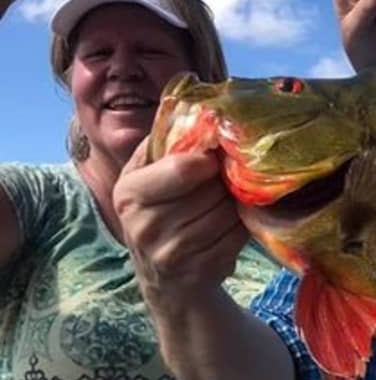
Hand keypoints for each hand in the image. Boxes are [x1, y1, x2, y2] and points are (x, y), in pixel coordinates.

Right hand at [113, 138, 248, 311]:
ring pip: (227, 211)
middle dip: (224, 183)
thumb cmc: (161, 214)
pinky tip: (230, 226)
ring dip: (234, 205)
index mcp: (129, 192)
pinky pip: (238, 236)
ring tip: (225, 204)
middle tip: (223, 183)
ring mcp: (172, 253)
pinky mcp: (200, 272)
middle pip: (211, 189)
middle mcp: (144, 225)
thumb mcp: (148, 176)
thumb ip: (167, 141)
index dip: (207, 160)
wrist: (166, 280)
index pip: (182, 167)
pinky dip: (241, 226)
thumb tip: (196, 99)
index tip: (214, 159)